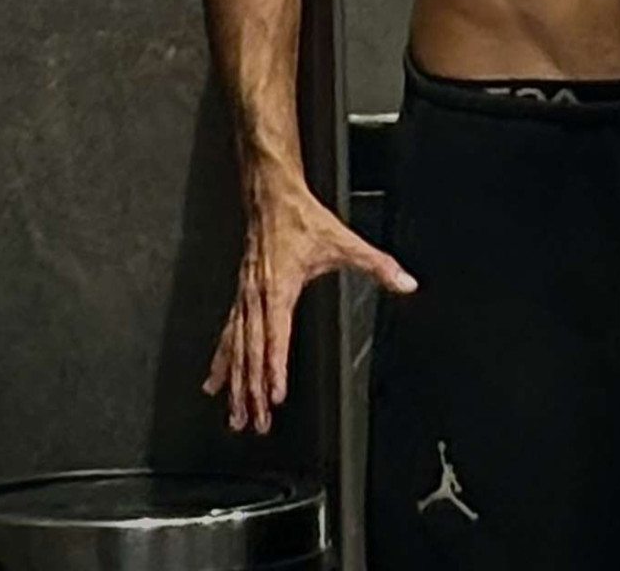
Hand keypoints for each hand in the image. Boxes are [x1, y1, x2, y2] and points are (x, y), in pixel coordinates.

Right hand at [202, 181, 417, 433]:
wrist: (271, 197)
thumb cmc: (302, 219)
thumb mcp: (344, 242)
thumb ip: (377, 264)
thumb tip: (406, 281)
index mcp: (281, 289)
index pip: (276, 338)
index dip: (275, 368)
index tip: (274, 397)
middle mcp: (258, 298)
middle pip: (253, 352)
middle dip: (252, 390)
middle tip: (253, 422)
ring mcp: (246, 297)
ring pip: (237, 349)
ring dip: (235, 383)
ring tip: (234, 414)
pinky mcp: (242, 295)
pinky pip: (228, 334)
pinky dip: (221, 360)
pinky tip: (214, 381)